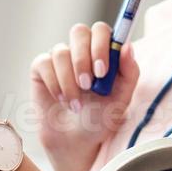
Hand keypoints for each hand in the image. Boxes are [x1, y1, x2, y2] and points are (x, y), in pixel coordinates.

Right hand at [29, 22, 139, 153]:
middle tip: (88, 85)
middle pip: (79, 31)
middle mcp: (82, 50)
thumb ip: (130, 71)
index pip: (102, 30)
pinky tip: (62, 100)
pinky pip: (44, 63)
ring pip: (61, 51)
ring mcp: (61, 57)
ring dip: (69, 80)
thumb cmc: (103, 116)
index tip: (103, 71)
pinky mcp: (41, 68)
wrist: (78, 140)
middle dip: (83, 58)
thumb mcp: (123, 97)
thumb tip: (127, 45)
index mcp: (104, 51)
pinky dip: (55, 84)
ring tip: (77, 103)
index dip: (101, 45)